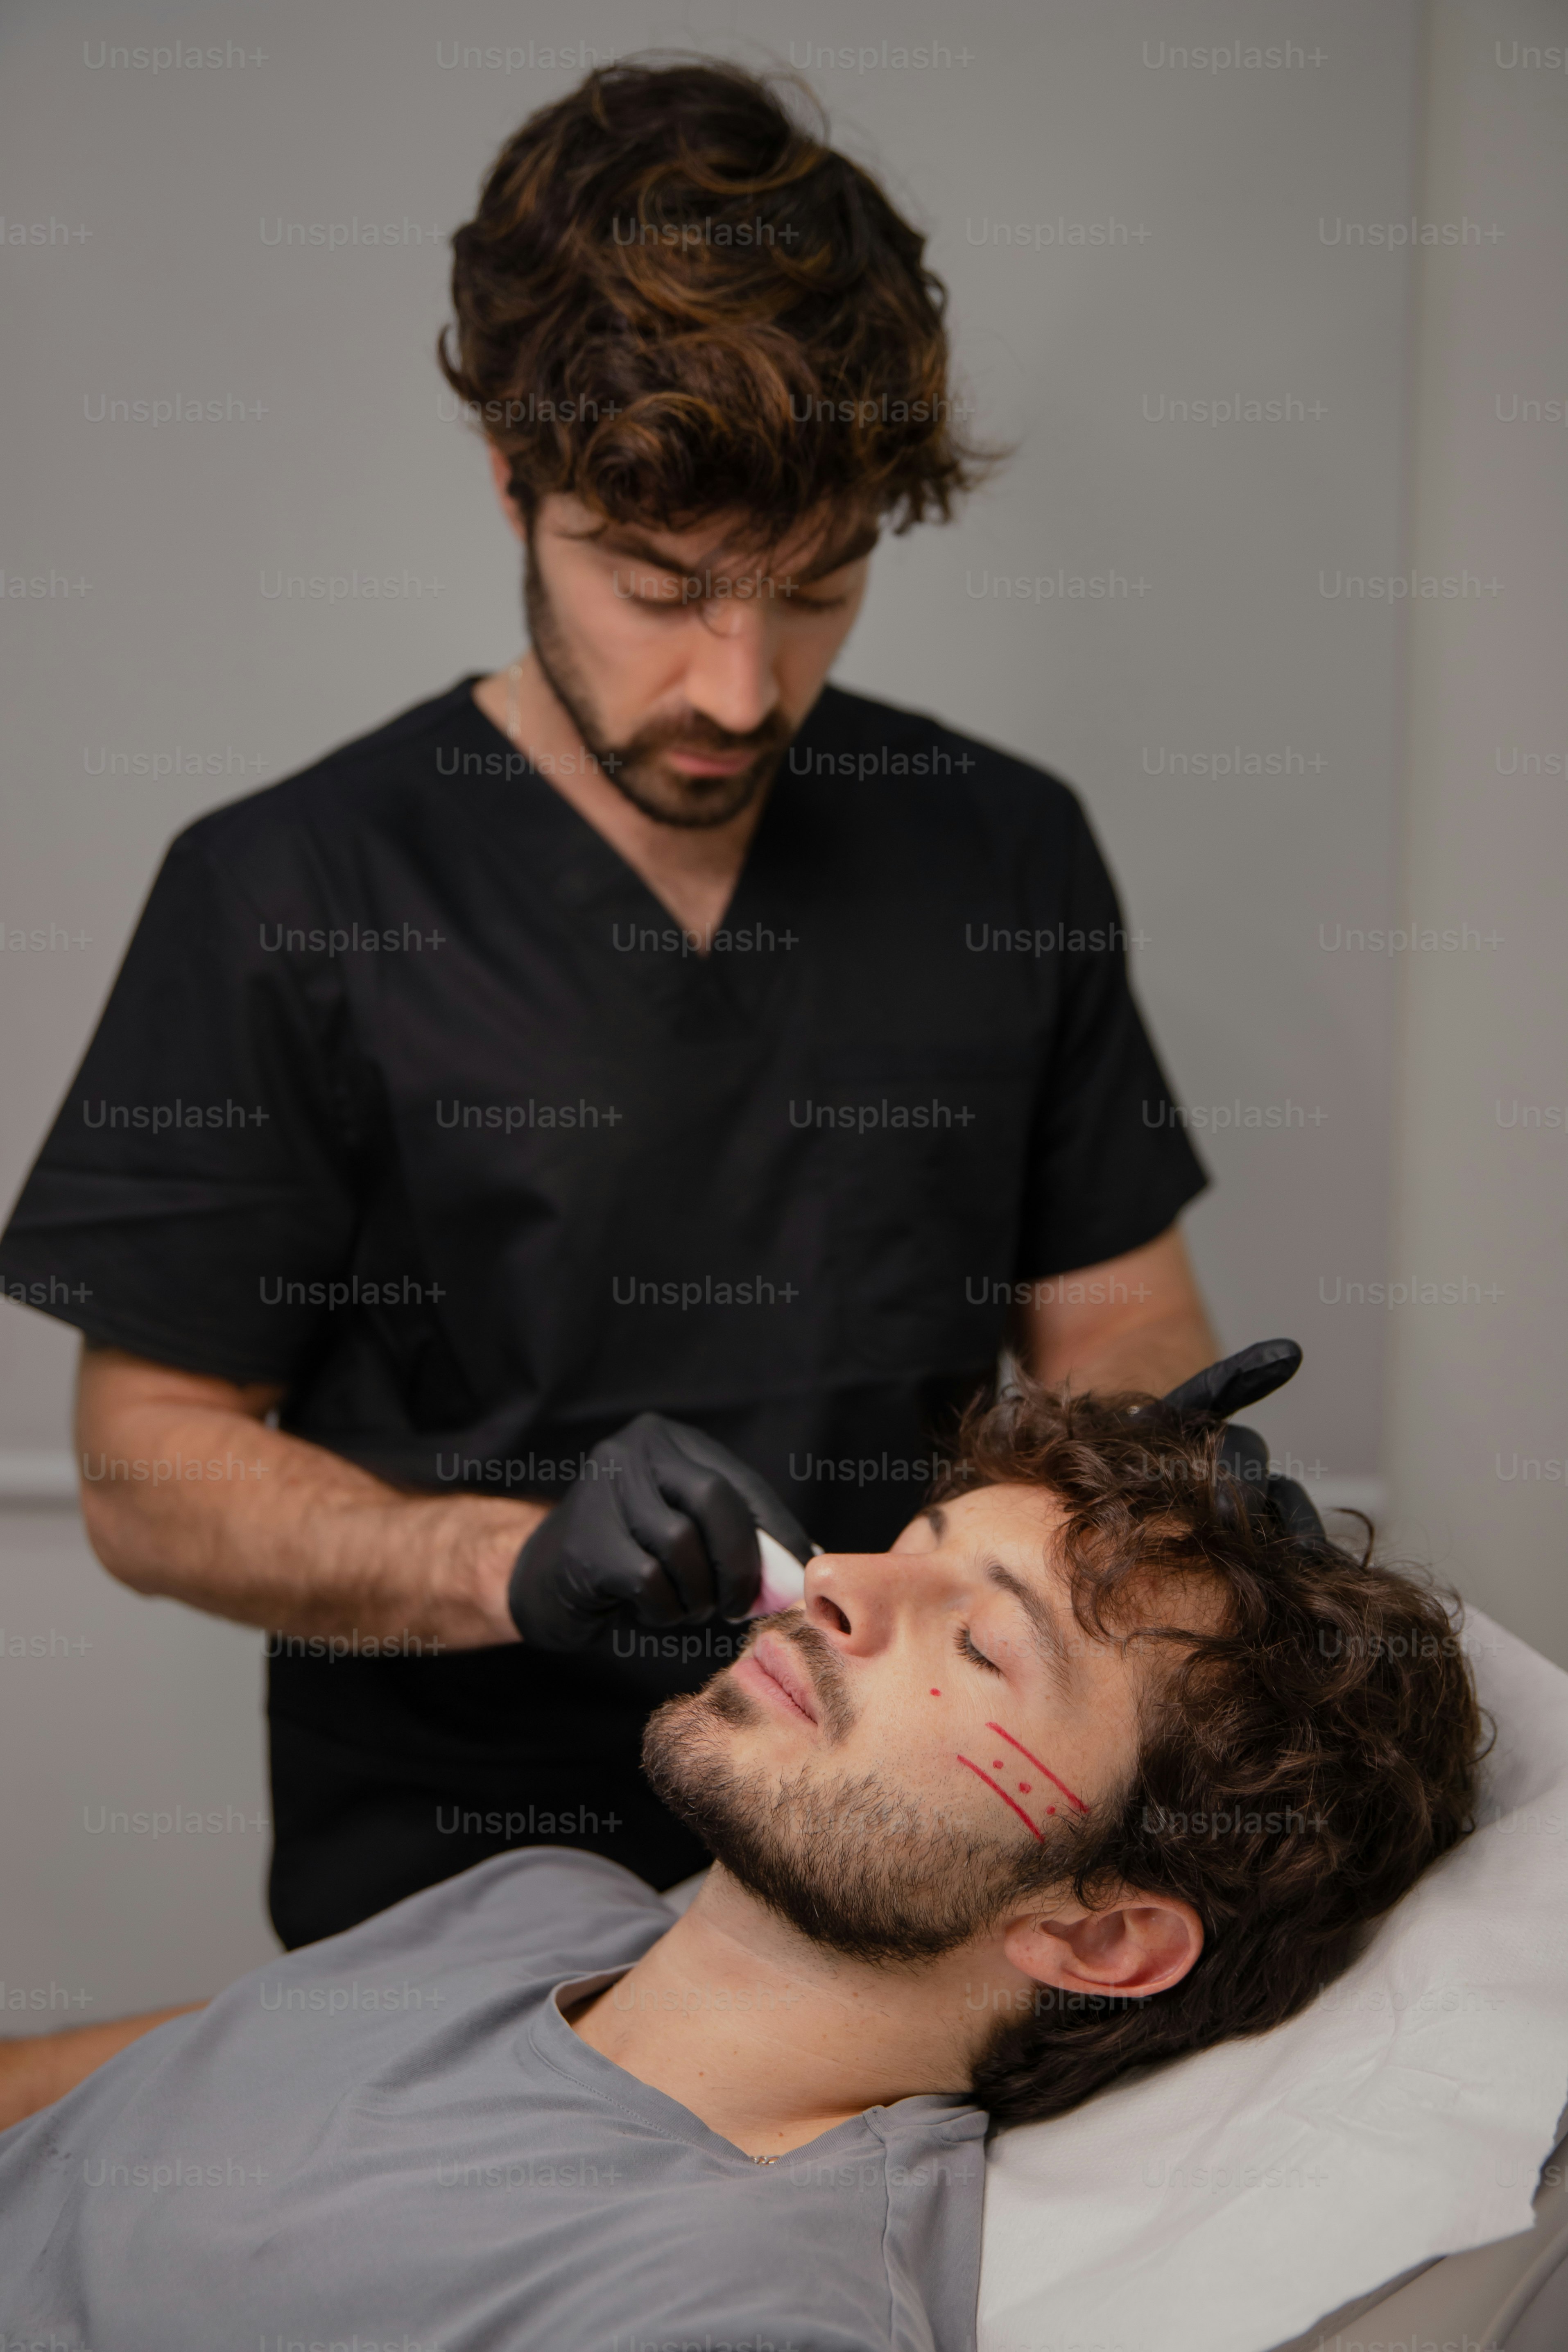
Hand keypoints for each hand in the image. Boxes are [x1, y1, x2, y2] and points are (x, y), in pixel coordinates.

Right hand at [506, 1414, 811, 1651]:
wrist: (543, 1583)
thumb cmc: (632, 1560)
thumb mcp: (688, 1536)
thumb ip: (741, 1540)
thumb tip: (804, 1565)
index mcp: (669, 1441)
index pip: (741, 1483)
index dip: (778, 1533)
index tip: (797, 1577)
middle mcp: (633, 1450)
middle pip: (714, 1500)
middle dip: (740, 1563)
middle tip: (738, 1606)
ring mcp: (602, 1489)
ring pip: (682, 1544)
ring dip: (698, 1594)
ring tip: (688, 1608)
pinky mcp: (584, 1539)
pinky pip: (649, 1580)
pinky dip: (664, 1609)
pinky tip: (655, 1611)